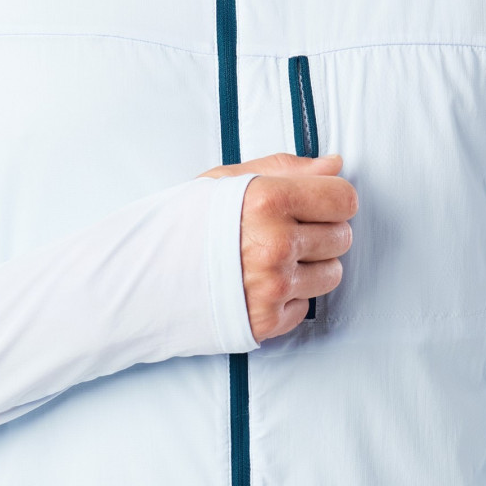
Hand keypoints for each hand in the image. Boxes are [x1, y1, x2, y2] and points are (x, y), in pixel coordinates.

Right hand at [197, 153, 357, 343]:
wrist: (141, 278)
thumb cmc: (180, 225)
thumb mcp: (225, 181)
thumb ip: (286, 169)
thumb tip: (334, 165)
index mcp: (267, 200)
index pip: (344, 198)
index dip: (332, 199)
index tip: (316, 203)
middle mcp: (275, 245)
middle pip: (342, 236)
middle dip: (321, 231)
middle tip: (285, 231)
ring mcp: (273, 286)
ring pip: (332, 274)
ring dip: (311, 267)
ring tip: (272, 259)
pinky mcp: (268, 320)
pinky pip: (306, 306)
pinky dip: (289, 297)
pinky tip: (259, 284)